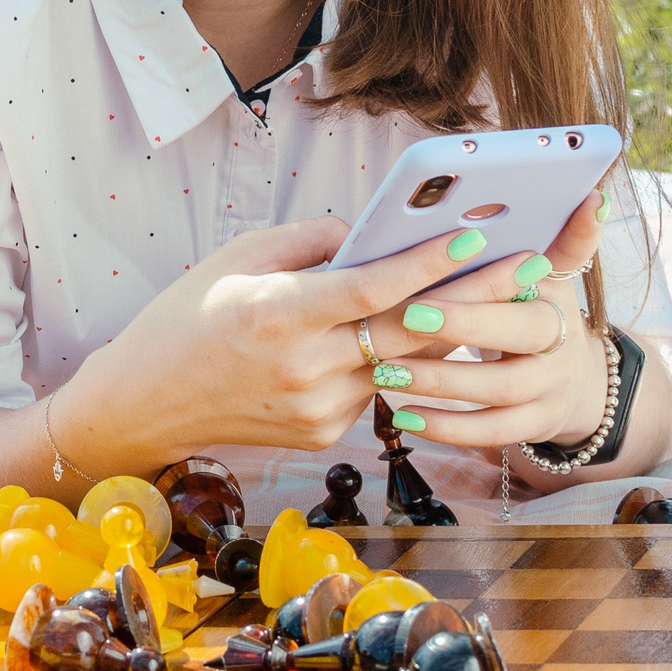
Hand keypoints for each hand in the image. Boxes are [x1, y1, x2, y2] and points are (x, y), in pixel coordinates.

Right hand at [54, 216, 540, 471]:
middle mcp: (303, 368)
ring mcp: (317, 409)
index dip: (427, 262)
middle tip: (524, 265)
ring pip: (400, 364)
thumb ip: (309, 241)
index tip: (474, 234)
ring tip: (485, 291)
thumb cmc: (188, 317)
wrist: (147, 402)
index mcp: (278, 316)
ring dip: (439, 329)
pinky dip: (387, 362)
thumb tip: (369, 233)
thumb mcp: (238, 258)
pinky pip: (374, 389)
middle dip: (472, 295)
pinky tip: (394, 339)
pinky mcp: (323, 436)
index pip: (371, 288)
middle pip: (409, 331)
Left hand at [367, 193, 609, 450]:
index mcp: (555, 297)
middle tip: (406, 316)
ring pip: (499, 390)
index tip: (450, 259)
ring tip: (387, 371)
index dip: (494, 276)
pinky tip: (404, 417)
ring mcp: (550, 389)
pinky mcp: (533, 426)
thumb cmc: (535, 313)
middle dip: (464, 325)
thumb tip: (594, 196)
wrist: (575, 382)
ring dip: (442, 381)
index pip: (531, 282)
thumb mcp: (552, 275)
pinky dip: (447, 426)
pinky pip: (490, 432)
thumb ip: (563, 239)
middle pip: (519, 335)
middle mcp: (560, 344)